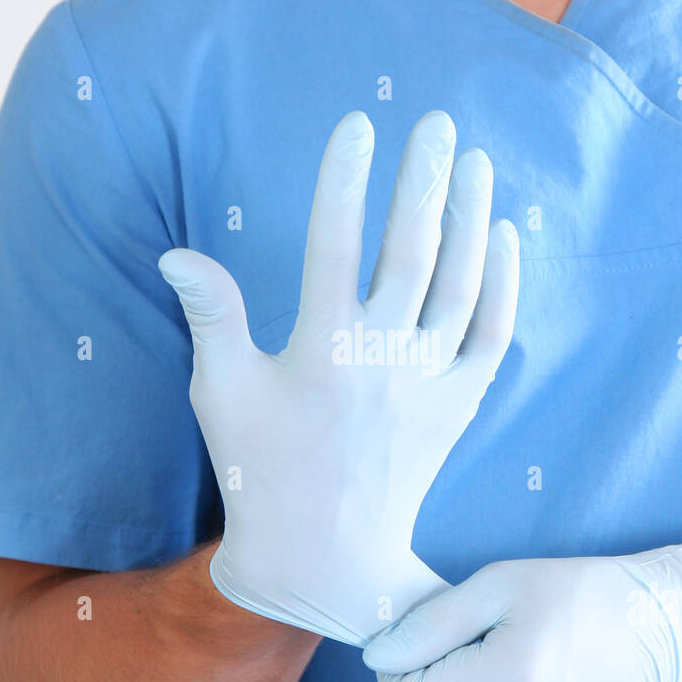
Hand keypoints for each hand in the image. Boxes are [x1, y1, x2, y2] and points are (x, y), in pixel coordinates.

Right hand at [160, 111, 519, 645]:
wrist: (327, 557)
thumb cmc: (261, 469)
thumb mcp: (222, 393)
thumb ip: (212, 316)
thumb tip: (178, 253)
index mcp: (320, 351)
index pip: (334, 244)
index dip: (345, 179)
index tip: (357, 124)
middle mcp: (382, 361)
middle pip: (412, 252)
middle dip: (425, 181)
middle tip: (437, 124)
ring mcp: (429, 383)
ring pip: (462, 284)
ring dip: (471, 218)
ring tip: (475, 162)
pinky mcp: (461, 405)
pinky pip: (493, 333)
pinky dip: (503, 283)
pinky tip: (504, 235)